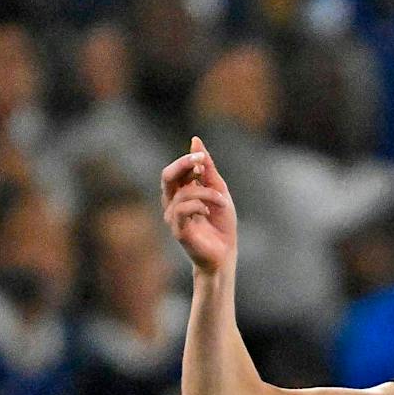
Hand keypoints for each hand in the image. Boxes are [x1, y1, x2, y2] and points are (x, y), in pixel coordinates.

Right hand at [160, 135, 236, 275]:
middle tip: (201, 162)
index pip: (176, 170)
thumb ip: (208, 169)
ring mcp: (173, 217)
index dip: (189, 160)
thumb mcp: (218, 191)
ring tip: (222, 202)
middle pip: (167, 175)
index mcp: (180, 192)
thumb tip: (195, 141)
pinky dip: (198, 205)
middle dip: (184, 165)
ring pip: (182, 192)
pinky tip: (208, 211)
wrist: (226, 254)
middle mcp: (172, 203)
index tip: (203, 157)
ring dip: (206, 192)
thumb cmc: (222, 224)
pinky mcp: (178, 230)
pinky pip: (181, 209)